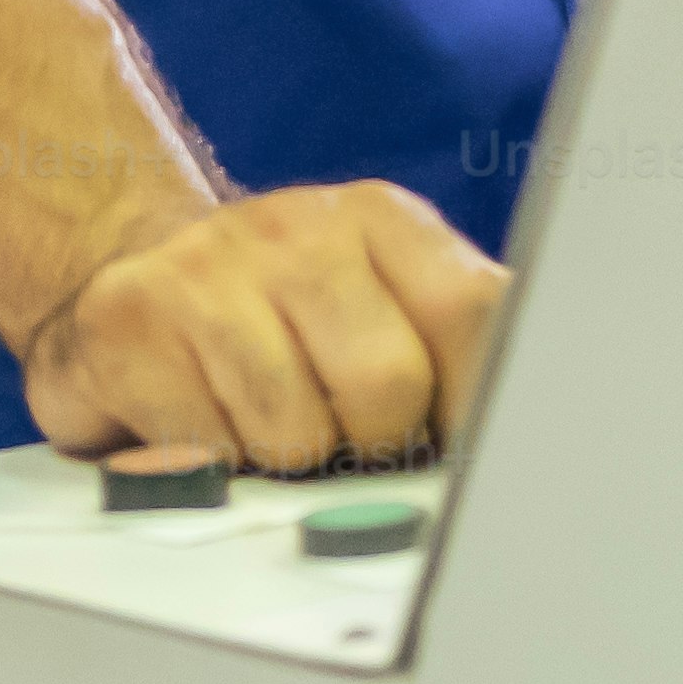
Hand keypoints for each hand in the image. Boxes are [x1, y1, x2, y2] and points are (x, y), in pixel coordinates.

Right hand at [16, 180, 502, 472]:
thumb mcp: (384, 306)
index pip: (479, 315)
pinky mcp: (128, 319)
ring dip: (283, 459)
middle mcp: (295, 224)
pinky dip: (208, 463)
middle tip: (337, 428)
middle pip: (389, 387)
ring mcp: (206, 264)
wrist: (127, 272)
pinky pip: (205, 449)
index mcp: (382, 220)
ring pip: (294, 433)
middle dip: (371, 440)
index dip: (480, 404)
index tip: (467, 441)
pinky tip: (198, 416)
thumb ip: (465, 351)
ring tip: (260, 417)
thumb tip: (555, 423)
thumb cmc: (280, 319)